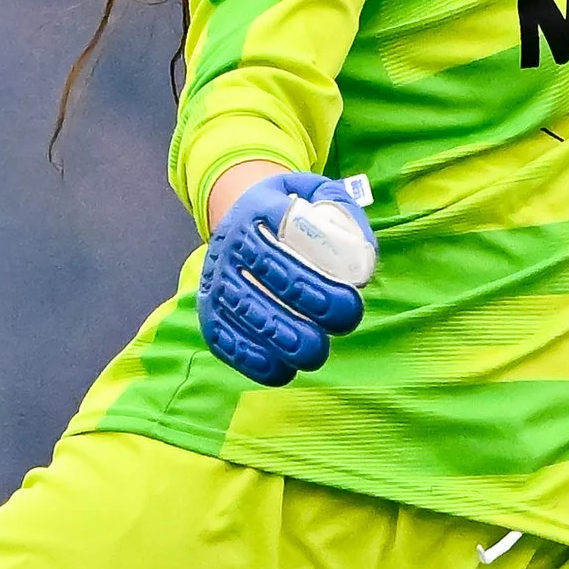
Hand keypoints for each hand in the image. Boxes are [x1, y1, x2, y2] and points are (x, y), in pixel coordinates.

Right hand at [196, 173, 376, 385]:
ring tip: (313, 355)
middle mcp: (232, 240)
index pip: (288, 241)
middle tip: (342, 324)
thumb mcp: (320, 197)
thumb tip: (360, 265)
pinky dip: (247, 356)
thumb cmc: (292, 212)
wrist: (240, 213)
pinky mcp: (208, 305)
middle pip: (266, 273)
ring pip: (243, 307)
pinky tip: (279, 371)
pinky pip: (221, 334)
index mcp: (262, 208)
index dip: (317, 273)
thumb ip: (345, 219)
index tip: (350, 299)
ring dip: (278, 336)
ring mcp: (216, 274)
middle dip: (306, 304)